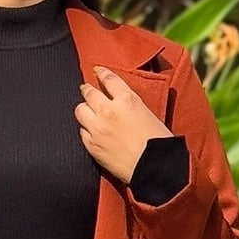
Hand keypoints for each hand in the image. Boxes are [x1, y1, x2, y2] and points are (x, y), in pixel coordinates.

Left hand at [74, 64, 169, 183]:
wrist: (154, 167)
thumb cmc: (159, 142)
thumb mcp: (148, 113)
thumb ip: (131, 105)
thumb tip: (121, 102)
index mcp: (128, 100)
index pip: (108, 79)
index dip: (101, 73)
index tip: (97, 71)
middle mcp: (109, 111)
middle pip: (89, 93)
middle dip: (87, 89)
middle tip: (86, 89)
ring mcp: (98, 128)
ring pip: (80, 110)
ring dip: (84, 109)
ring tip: (87, 111)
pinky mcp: (92, 145)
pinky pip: (81, 132)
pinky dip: (86, 130)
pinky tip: (90, 131)